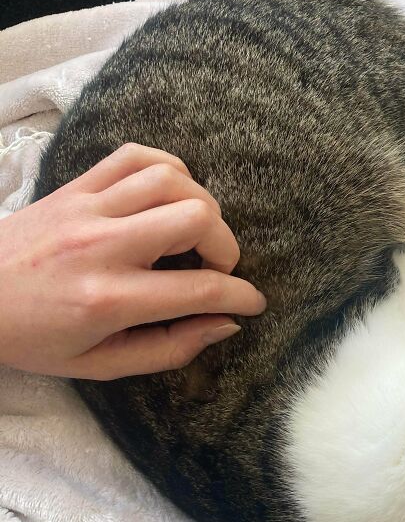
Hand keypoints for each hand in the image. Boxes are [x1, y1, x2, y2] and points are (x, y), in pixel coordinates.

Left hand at [0, 143, 265, 378]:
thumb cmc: (32, 338)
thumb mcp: (99, 366)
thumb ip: (168, 350)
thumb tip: (224, 324)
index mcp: (106, 300)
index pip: (198, 289)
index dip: (240, 295)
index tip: (253, 301)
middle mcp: (101, 246)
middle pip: (196, 218)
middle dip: (226, 245)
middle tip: (217, 266)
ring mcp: (87, 208)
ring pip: (172, 179)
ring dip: (201, 203)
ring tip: (196, 231)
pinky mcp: (76, 186)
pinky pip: (135, 155)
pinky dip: (168, 168)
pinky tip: (171, 194)